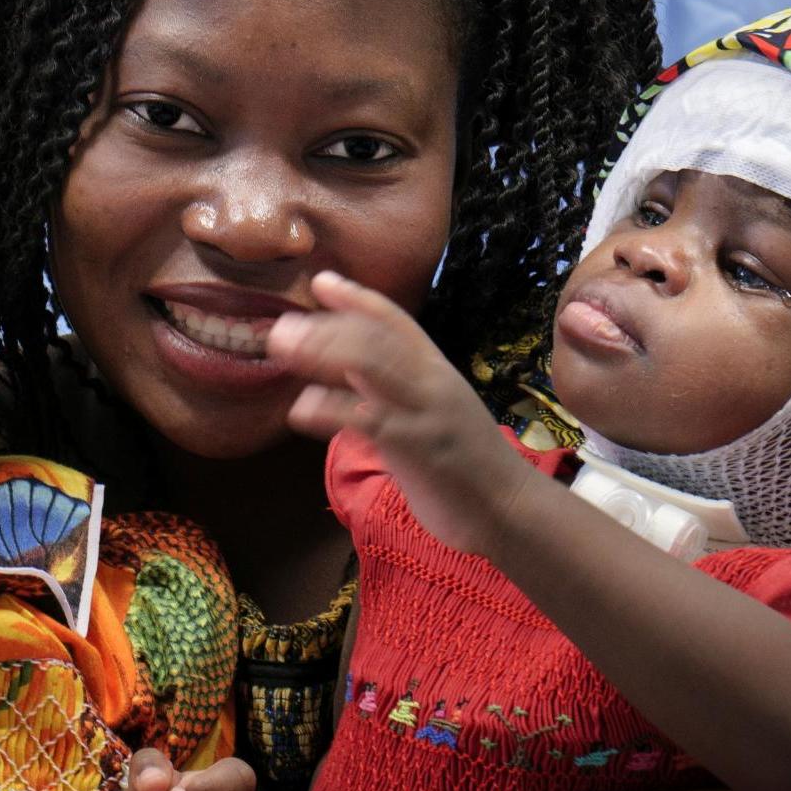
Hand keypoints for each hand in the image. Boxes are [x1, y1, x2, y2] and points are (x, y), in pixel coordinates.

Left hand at [267, 271, 533, 554]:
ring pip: (372, 364)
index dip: (358, 299)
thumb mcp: (432, 416)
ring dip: (322, 351)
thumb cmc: (464, 468)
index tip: (321, 281)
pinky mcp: (417, 447)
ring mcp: (426, 411)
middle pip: (376, 337)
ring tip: (283, 348)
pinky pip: (370, 419)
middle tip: (282, 325)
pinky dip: (331, 410)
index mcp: (437, 372)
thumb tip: (349, 371)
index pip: (397, 322)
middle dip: (328, 325)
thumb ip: (396, 392)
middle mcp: (432, 382)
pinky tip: (300, 410)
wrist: (508, 509)